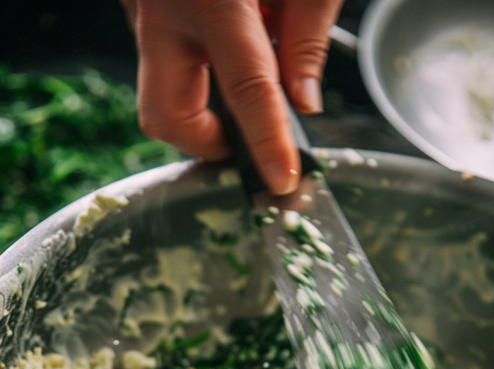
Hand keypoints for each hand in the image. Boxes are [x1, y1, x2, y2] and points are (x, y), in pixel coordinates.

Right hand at [120, 0, 342, 193]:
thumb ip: (308, 32)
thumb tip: (303, 102)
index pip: (247, 89)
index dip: (267, 142)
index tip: (281, 179)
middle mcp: (165, 9)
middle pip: (166, 116)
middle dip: (206, 144)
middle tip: (243, 137)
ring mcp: (143, 8)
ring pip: (158, 94)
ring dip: (202, 107)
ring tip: (243, 74)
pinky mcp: (140, 5)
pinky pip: (163, 59)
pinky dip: (195, 70)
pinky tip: (228, 43)